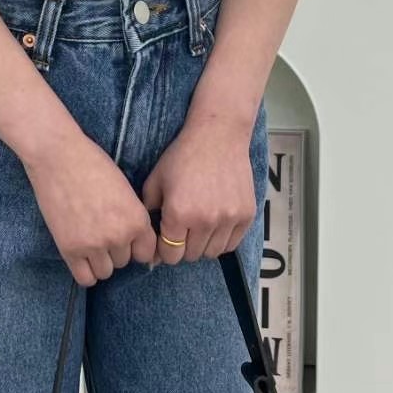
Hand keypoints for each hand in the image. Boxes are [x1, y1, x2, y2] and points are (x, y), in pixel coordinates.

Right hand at [22, 127, 156, 286]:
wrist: (58, 155)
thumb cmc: (91, 164)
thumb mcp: (124, 189)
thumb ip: (132, 216)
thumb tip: (135, 240)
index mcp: (137, 219)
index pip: (146, 252)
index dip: (135, 246)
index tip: (125, 239)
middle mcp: (119, 236)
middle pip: (124, 261)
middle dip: (114, 249)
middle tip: (99, 229)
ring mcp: (94, 245)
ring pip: (105, 271)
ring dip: (99, 259)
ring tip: (87, 237)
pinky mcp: (70, 249)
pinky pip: (85, 278)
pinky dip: (85, 269)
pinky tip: (79, 253)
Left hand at [140, 106, 257, 265]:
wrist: (218, 136)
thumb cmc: (182, 156)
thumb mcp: (156, 180)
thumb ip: (149, 211)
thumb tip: (146, 239)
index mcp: (178, 214)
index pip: (170, 254)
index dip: (164, 250)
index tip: (165, 240)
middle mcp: (204, 221)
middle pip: (191, 256)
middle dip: (183, 247)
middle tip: (182, 231)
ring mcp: (228, 220)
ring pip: (212, 253)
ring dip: (203, 245)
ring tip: (198, 227)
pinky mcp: (246, 216)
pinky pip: (232, 243)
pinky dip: (222, 240)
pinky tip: (215, 224)